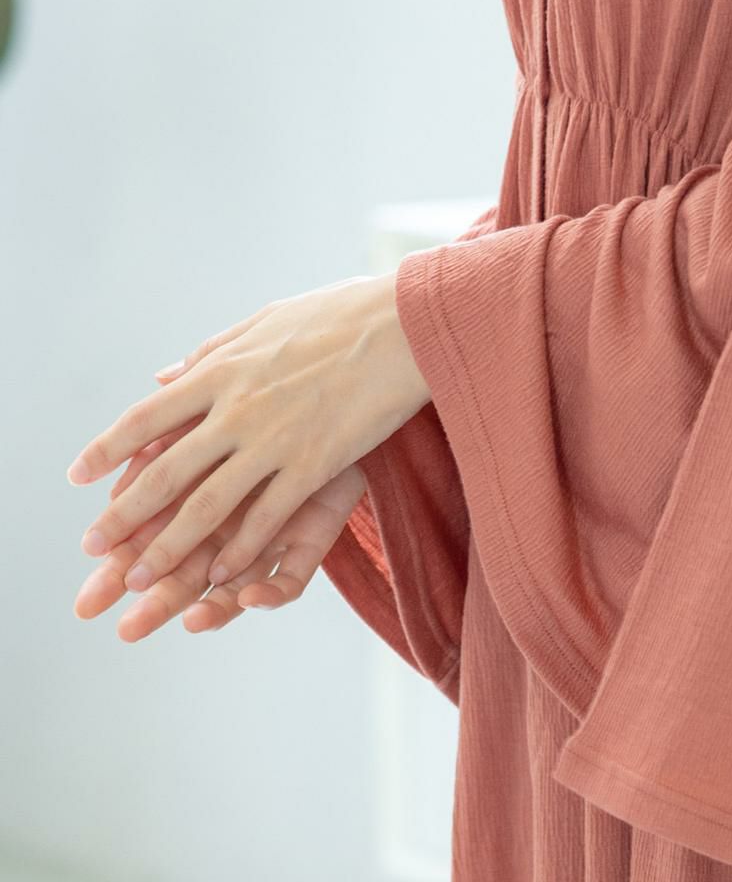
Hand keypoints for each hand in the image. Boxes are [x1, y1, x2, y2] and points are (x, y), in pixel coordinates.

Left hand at [66, 273, 428, 598]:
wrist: (406, 322)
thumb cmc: (341, 314)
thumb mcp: (268, 320)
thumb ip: (214, 352)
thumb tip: (167, 375)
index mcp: (222, 369)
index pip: (146, 416)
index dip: (108, 448)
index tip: (79, 475)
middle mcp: (237, 407)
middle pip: (166, 472)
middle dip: (124, 516)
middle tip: (94, 548)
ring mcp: (274, 439)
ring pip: (207, 507)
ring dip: (170, 549)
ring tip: (141, 579)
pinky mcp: (314, 464)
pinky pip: (267, 518)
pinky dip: (241, 551)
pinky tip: (222, 577)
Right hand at [74, 412, 371, 640]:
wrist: (372, 384)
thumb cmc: (303, 386)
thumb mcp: (250, 385)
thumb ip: (209, 392)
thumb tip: (162, 380)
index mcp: (212, 480)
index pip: (157, 516)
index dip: (123, 535)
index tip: (89, 551)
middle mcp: (238, 516)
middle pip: (183, 563)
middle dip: (146, 589)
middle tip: (101, 611)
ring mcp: (275, 531)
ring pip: (230, 582)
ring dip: (202, 605)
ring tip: (180, 622)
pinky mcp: (316, 536)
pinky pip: (293, 574)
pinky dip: (271, 590)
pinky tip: (250, 596)